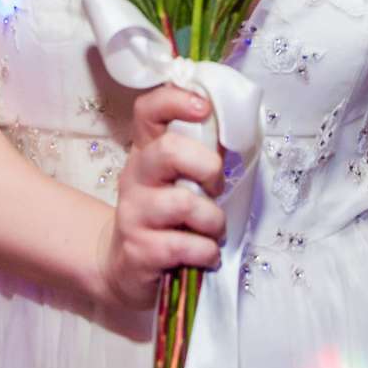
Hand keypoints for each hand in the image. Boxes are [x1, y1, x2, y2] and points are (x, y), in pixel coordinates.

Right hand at [97, 85, 225, 309]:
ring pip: (183, 203)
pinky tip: (205, 256)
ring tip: (212, 232)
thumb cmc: (166, 218)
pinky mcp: (139, 250)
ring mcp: (133, 213)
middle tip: (216, 189)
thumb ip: (202, 154)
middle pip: (168, 150)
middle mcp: (135, 177)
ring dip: (213, 221)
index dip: (174, 100)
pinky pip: (185, 245)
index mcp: (147, 152)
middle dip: (207, 168)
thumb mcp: (179, 180)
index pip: (148, 111)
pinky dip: (207, 252)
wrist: (126, 267)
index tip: (203, 107)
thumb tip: (241, 127)